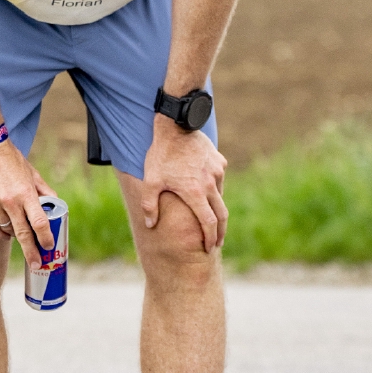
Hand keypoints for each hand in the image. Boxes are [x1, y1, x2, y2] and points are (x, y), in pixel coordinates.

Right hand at [0, 141, 57, 268]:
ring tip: (18, 235)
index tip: (49, 247)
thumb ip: (44, 191)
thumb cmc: (13, 161)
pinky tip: (4, 234)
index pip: (39, 222)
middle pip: (23, 234)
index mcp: (26, 193)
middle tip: (36, 264)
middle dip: (31, 252)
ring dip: (14, 237)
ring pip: (6, 231)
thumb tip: (56, 205)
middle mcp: (10, 201)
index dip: (45, 238)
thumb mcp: (33, 173)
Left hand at [140, 117, 228, 251]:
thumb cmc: (161, 154)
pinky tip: (207, 190)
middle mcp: (210, 184)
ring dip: (217, 209)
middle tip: (217, 242)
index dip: (210, 237)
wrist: (176, 125)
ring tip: (210, 218)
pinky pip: (219, 179)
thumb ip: (149, 205)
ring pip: (220, 196)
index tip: (210, 247)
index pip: (208, 222)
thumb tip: (150, 225)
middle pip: (221, 214)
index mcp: (195, 192)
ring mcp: (217, 172)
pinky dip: (215, 188)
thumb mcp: (150, 180)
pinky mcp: (219, 161)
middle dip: (220, 231)